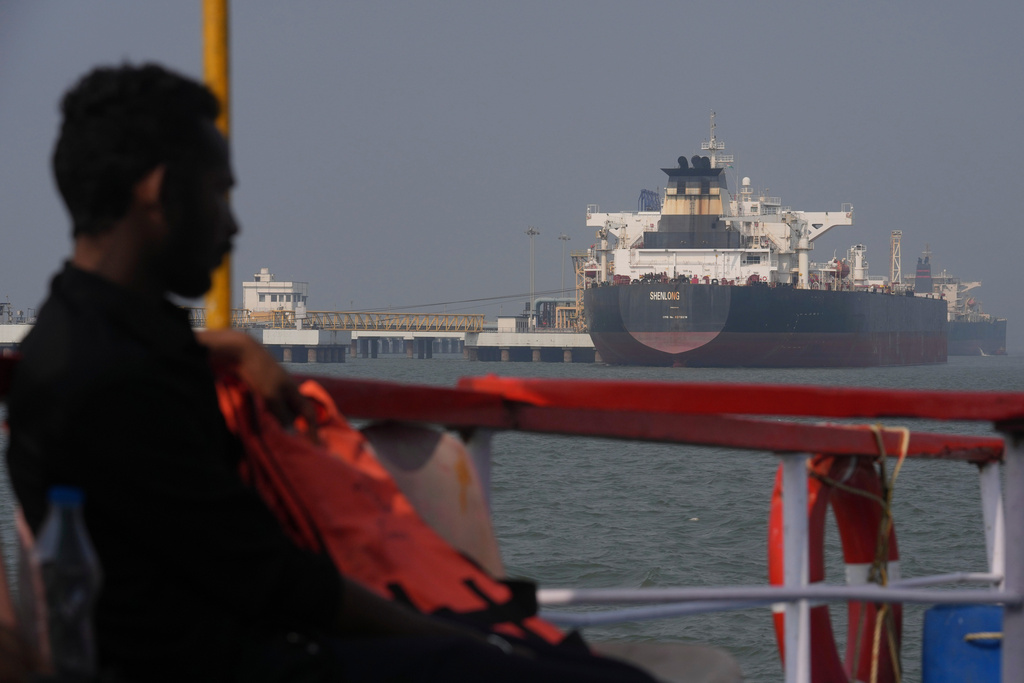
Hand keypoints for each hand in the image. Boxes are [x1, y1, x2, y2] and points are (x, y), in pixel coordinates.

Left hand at [197, 329, 317, 439]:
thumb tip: (290, 429)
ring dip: (281, 421)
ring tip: (277, 434)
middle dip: (297, 426)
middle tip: (294, 441)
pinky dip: (270, 415)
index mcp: (293, 390)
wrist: (242, 351)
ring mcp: (274, 386)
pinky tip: (263, 420)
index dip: (313, 429)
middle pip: (296, 412)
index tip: (314, 444)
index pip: (308, 413)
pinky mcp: (262, 385)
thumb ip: (281, 413)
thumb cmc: (259, 372)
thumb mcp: (271, 396)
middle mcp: (287, 389)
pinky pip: (270, 405)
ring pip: (282, 409)